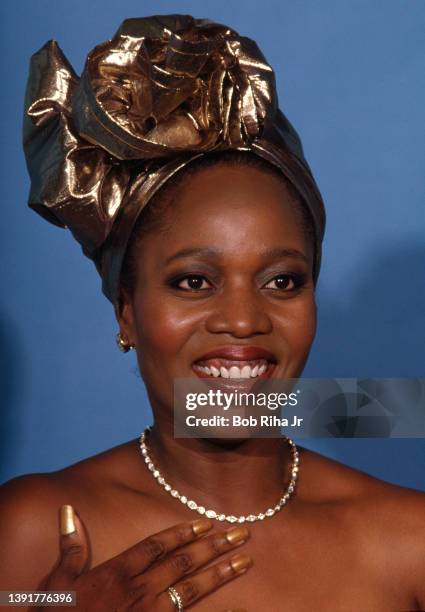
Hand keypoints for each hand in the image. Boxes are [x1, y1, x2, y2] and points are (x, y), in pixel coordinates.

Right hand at [38, 505, 250, 610]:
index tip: (206, 521)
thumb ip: (70, 546)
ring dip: (220, 575)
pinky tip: (238, 610)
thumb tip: (69, 509)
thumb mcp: (57, 584)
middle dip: (213, 547)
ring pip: (191, 590)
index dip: (182, 531)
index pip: (156, 545)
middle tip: (241, 533)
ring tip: (245, 562)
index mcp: (117, 573)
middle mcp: (138, 591)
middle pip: (182, 563)